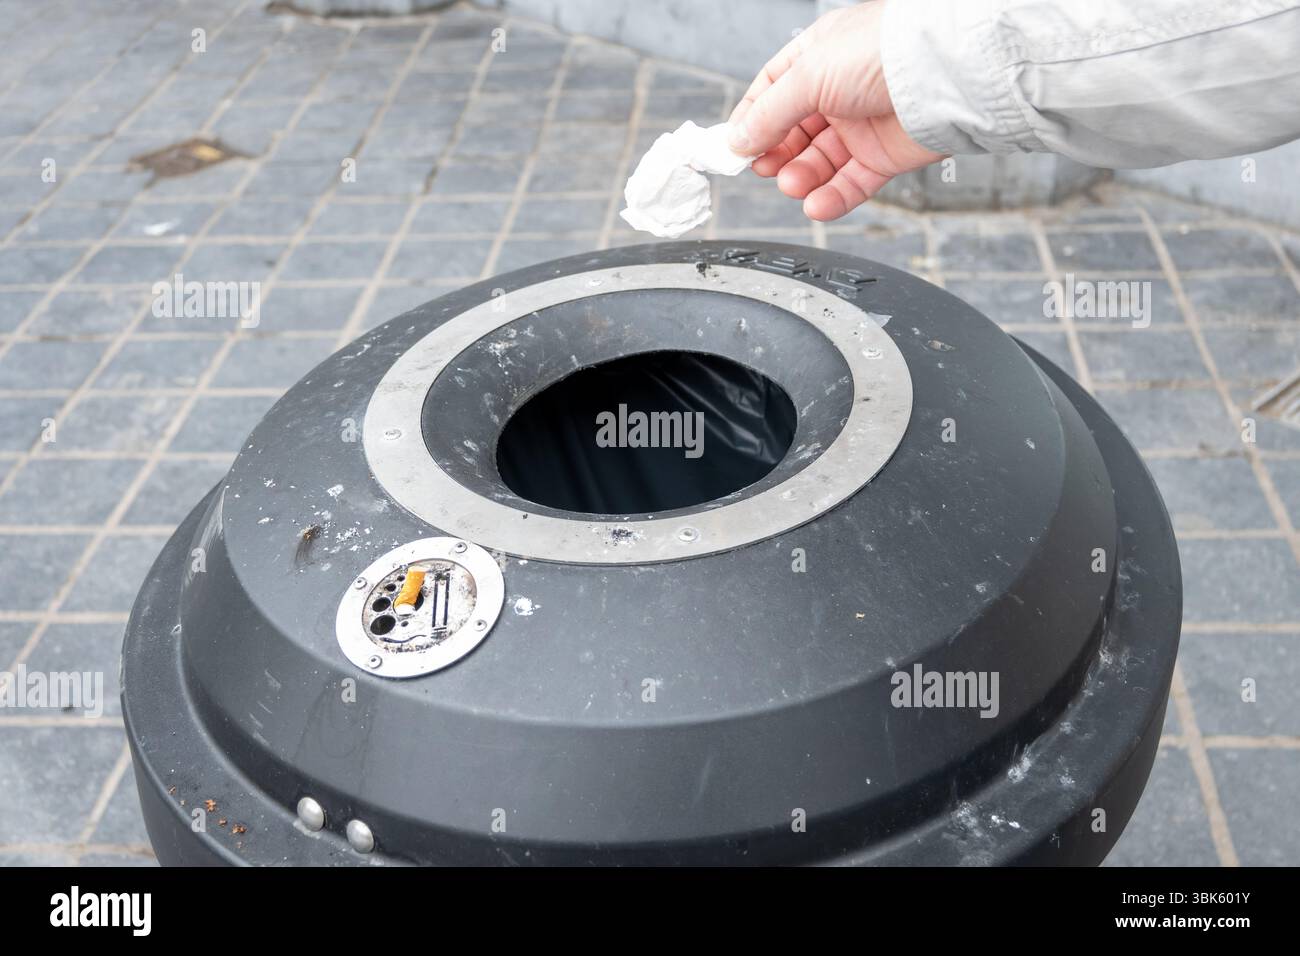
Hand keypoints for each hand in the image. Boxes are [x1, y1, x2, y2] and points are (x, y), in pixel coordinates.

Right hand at [727, 0, 943, 220]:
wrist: (942, 74)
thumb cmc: (881, 54)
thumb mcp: (808, 76)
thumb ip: (768, 113)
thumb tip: (738, 140)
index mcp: (817, 58)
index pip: (771, 90)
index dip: (751, 119)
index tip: (734, 146)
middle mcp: (839, 91)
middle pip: (792, 132)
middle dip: (775, 153)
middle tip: (762, 168)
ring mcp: (861, 124)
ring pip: (819, 162)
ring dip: (801, 177)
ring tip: (792, 184)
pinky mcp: (883, 155)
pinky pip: (850, 184)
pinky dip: (831, 198)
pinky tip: (816, 205)